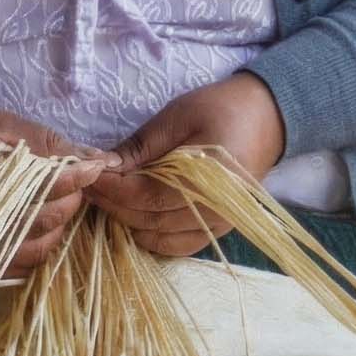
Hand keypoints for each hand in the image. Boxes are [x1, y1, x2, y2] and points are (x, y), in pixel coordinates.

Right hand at [0, 107, 108, 269]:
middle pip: (47, 218)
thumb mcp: (1, 126)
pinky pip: (20, 266)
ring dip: (58, 227)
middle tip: (71, 185)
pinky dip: (37, 249)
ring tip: (54, 206)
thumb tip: (97, 158)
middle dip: (71, 201)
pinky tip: (37, 229)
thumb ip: (49, 142)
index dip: (79, 175)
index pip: (47, 182)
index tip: (95, 167)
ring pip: (39, 247)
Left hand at [85, 72, 285, 256]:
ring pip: (159, 237)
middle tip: (89, 187)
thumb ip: (140, 146)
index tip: (88, 176)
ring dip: (127, 222)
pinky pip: (177, 245)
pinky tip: (133, 216)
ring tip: (107, 199)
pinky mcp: (219, 230)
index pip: (148, 195)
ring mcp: (220, 223)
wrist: (267, 118)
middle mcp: (217, 207)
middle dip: (113, 205)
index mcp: (210, 176)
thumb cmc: (221, 109)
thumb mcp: (176, 117)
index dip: (113, 190)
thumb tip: (101, 165)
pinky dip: (150, 236)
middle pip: (150, 220)